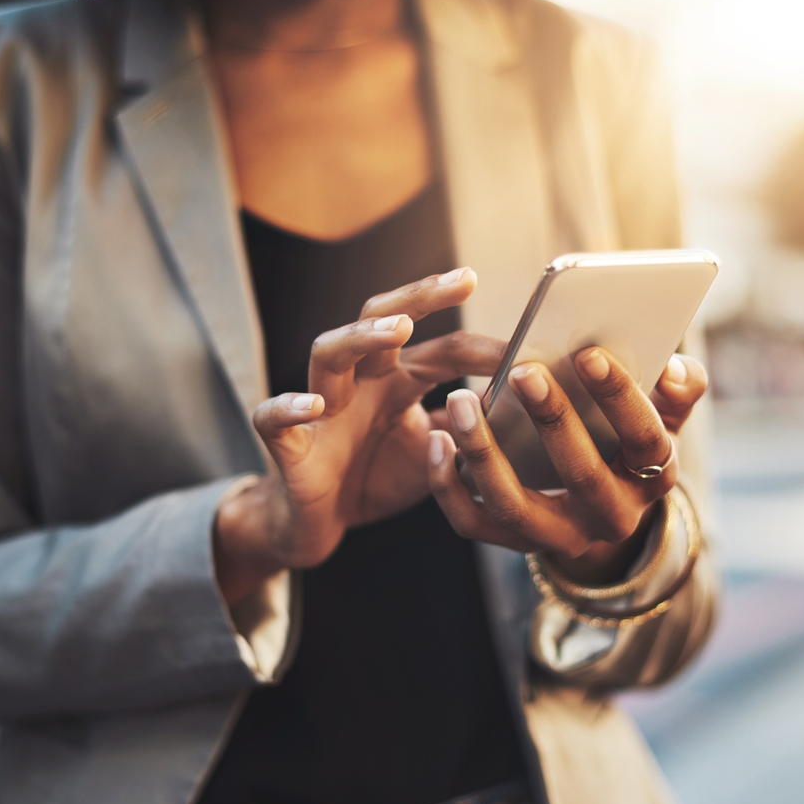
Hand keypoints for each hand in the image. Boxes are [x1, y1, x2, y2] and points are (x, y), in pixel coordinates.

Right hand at [213, 268, 504, 600]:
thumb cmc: (376, 477)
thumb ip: (470, 429)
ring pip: (328, 352)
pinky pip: (274, 418)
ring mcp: (320, 408)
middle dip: (419, 296)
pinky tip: (313, 404)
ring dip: (362, 336)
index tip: (529, 348)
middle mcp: (359, 381)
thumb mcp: (437, 453)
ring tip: (399, 329)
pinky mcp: (288, 446)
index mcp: (396, 379)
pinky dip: (289, 407)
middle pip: (380, 319)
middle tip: (463, 279)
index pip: (442, 348)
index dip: (484, 347)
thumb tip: (524, 411)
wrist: (318, 524)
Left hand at [427, 347, 707, 583]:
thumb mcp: (663, 418)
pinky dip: (448, 485)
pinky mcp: (513, 543)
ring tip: (461, 400)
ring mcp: (559, 537)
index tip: (590, 353)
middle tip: (523, 370)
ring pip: (515, 506)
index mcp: (652, 479)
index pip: (645, 440)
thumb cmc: (626, 440)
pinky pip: (473, 523)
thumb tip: (677, 369)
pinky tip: (436, 439)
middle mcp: (610, 518)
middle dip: (553, 420)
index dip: (621, 398)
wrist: (600, 506)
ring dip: (484, 452)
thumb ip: (678, 390)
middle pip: (581, 475)